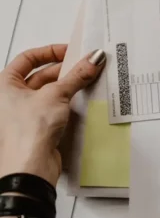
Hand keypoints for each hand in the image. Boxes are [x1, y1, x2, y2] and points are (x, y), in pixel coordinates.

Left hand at [0, 45, 104, 186]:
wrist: (31, 166)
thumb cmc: (28, 132)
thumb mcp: (56, 94)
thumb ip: (76, 76)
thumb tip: (92, 59)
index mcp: (5, 84)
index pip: (28, 58)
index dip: (50, 52)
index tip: (70, 51)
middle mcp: (12, 97)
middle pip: (41, 74)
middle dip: (65, 69)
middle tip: (86, 65)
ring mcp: (26, 112)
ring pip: (50, 91)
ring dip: (69, 85)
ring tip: (88, 80)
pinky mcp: (39, 125)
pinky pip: (56, 106)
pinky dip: (69, 101)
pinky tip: (83, 99)